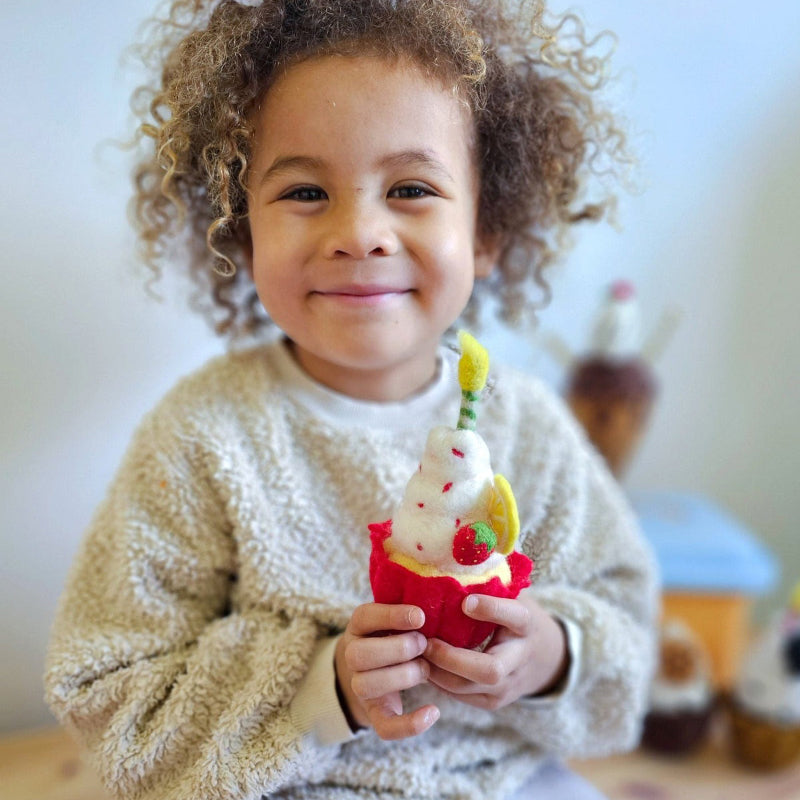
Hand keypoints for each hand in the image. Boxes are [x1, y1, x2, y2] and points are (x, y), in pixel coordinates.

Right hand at [335, 603, 439, 739]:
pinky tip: (433, 711)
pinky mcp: (375, 714)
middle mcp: (352, 655)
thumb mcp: (396, 619)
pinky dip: (410, 724)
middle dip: (398, 648)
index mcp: (358, 626)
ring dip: (403, 676)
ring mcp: (360, 686)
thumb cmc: (397, 635)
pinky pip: (385, 727)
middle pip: (360, 654)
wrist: (377, 669)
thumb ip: (409, 613)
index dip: (391, 616)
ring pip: (367, 685)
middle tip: (423, 644)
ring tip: (425, 668)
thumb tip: (440, 601)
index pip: (364, 616)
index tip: (420, 617)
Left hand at [424, 589, 567, 710]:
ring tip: (414, 653)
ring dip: (437, 672)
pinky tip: (421, 664)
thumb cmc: (515, 617)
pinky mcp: (493, 702)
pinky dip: (438, 681)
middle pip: (489, 669)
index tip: (466, 602)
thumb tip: (460, 549)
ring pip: (469, 688)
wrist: (544, 658)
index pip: (514, 616)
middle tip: (425, 641)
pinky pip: (461, 696)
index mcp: (527, 624)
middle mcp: (520, 659)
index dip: (490, 609)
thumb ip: (491, 581)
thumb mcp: (513, 595)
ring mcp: (508, 686)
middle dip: (452, 658)